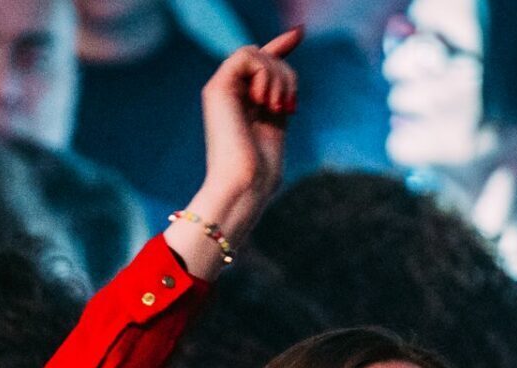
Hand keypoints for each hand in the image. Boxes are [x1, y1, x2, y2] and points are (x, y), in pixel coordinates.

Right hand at [196, 27, 302, 234]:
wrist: (244, 185)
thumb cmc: (262, 168)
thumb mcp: (278, 121)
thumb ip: (280, 91)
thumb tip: (288, 68)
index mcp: (240, 102)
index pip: (260, 63)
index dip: (281, 45)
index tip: (300, 33)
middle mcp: (227, 93)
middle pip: (264, 55)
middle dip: (286, 73)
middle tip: (287, 107)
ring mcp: (219, 90)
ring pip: (256, 53)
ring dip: (278, 76)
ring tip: (277, 108)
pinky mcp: (216, 88)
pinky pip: (246, 56)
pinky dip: (265, 74)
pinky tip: (265, 101)